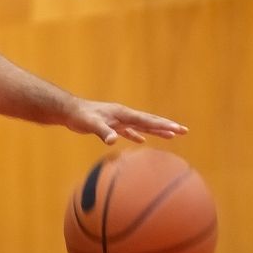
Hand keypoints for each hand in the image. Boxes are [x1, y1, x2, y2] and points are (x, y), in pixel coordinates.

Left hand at [66, 100, 187, 146]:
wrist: (68, 111)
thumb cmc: (80, 116)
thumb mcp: (91, 124)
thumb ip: (103, 132)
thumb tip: (112, 141)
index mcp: (123, 114)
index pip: (147, 120)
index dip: (163, 125)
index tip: (178, 129)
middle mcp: (123, 115)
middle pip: (149, 122)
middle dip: (166, 126)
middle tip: (183, 131)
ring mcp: (118, 120)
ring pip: (141, 126)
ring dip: (155, 131)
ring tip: (171, 135)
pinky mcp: (111, 125)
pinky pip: (128, 131)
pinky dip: (136, 135)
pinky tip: (142, 141)